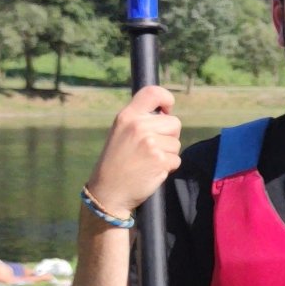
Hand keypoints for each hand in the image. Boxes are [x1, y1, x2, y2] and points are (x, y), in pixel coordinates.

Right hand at [86, 85, 181, 215]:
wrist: (107, 193)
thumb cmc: (116, 162)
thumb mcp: (121, 132)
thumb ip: (140, 120)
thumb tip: (166, 111)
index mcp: (127, 116)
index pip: (153, 93)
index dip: (166, 98)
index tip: (167, 109)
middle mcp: (138, 126)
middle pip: (174, 122)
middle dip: (169, 136)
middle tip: (151, 148)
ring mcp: (150, 143)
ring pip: (176, 143)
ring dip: (168, 153)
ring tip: (148, 161)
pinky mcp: (160, 160)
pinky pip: (176, 159)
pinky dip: (168, 167)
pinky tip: (151, 171)